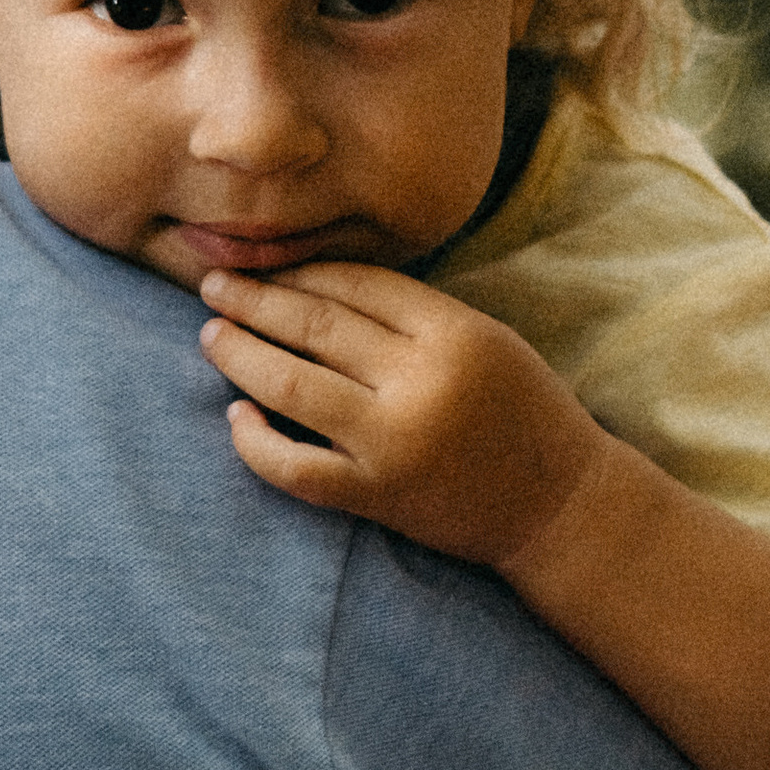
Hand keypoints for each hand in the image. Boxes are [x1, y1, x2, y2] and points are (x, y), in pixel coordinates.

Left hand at [197, 262, 610, 574]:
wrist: (559, 506)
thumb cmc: (522, 412)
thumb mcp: (484, 339)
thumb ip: (412, 314)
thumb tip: (315, 286)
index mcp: (453, 333)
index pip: (355, 284)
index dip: (301, 270)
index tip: (266, 262)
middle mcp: (419, 383)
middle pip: (315, 326)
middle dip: (255, 300)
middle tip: (215, 285)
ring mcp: (393, 443)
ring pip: (292, 387)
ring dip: (240, 356)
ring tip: (211, 335)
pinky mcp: (376, 496)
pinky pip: (295, 468)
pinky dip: (256, 442)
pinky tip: (236, 417)